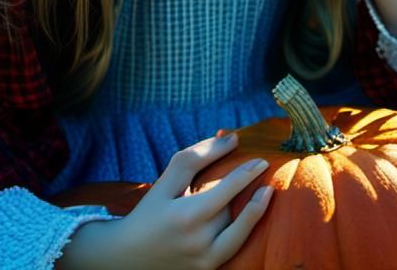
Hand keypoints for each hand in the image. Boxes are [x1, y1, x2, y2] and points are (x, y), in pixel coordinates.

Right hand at [57, 132, 272, 269]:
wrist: (129, 256)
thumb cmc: (149, 211)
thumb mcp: (167, 181)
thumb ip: (198, 157)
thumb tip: (231, 140)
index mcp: (186, 217)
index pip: (225, 192)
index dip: (245, 175)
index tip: (261, 161)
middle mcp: (199, 243)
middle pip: (231, 212)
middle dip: (246, 191)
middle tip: (264, 171)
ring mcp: (205, 263)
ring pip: (237, 234)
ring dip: (252, 214)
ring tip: (267, 194)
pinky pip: (233, 251)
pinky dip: (243, 233)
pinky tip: (251, 217)